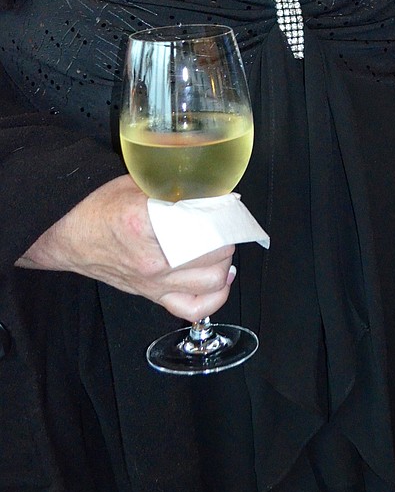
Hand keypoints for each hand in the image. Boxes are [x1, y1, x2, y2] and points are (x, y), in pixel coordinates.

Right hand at [16, 175, 235, 321]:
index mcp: (147, 223)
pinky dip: (215, 298)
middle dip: (228, 234)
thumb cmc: (98, 208)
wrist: (69, 235)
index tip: (228, 204)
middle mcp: (153, 258)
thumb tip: (210, 186)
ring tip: (224, 246)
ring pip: (212, 280)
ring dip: (226, 261)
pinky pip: (193, 308)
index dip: (223, 212)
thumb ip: (175, 186)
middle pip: (215, 252)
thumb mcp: (139, 183)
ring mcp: (154, 281)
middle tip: (227, 223)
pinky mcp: (152, 294)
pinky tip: (221, 280)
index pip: (204, 223)